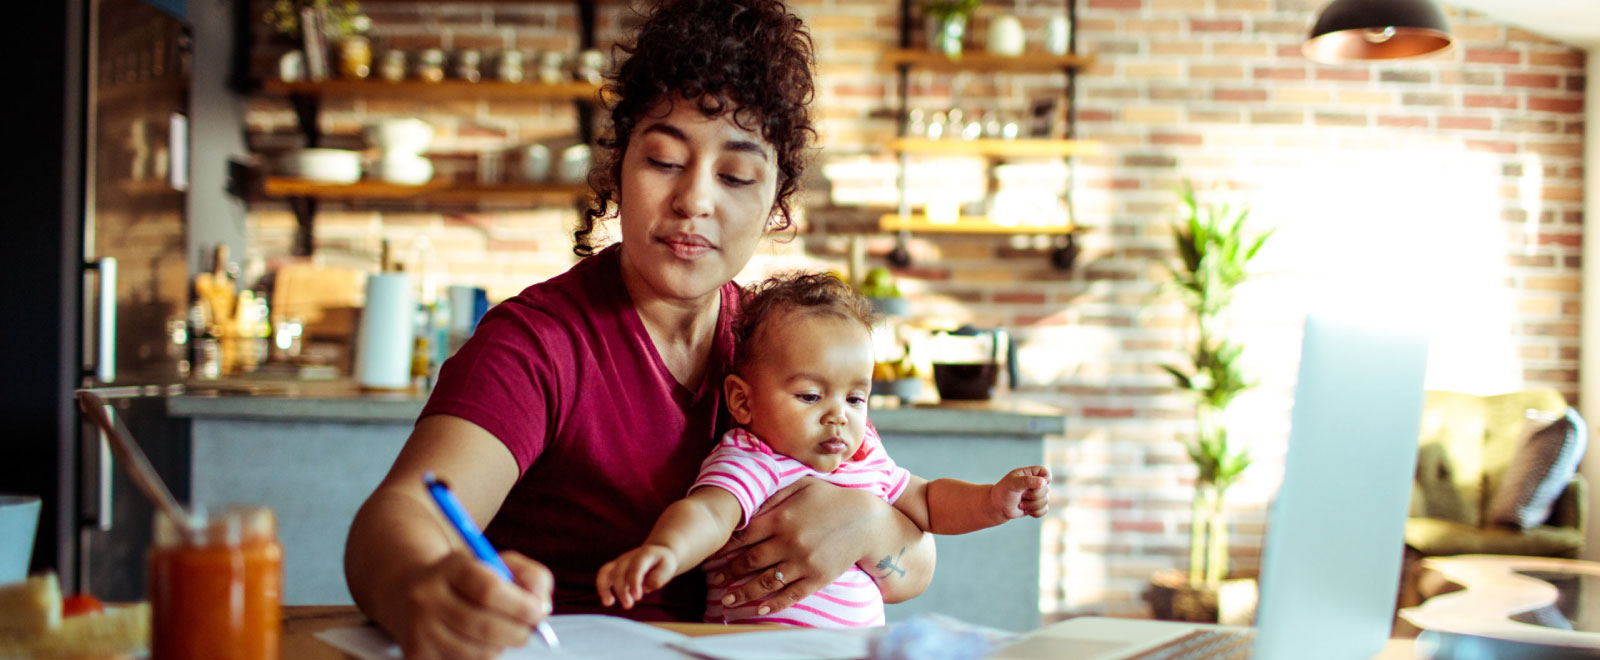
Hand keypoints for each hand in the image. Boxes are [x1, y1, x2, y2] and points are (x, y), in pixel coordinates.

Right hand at [397, 550, 551, 659]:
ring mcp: (419, 628)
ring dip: (500, 647)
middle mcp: (427, 596)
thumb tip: (542, 607)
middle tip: (530, 631)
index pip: (489, 590)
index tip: (539, 613)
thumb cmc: (472, 581)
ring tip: (499, 633)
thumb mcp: (501, 565)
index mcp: (451, 567)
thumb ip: (532, 577)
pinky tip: (476, 642)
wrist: (415, 594)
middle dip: (518, 632)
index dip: (520, 606)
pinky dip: (481, 657)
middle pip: (484, 626)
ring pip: (478, 652)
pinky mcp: (416, 653)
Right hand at [596, 545, 679, 609]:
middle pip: (620, 571)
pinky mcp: (614, 568)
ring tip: (608, 603)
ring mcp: (620, 561)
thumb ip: (659, 578)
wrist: (658, 553)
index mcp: (645, 554)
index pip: (637, 567)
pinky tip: (607, 601)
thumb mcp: (668, 568)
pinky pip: (603, 575)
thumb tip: (647, 587)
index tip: (637, 597)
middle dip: (621, 590)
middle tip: (628, 605)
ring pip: (606, 571)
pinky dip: (602, 588)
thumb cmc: (663, 563)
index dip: (635, 582)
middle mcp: (629, 557)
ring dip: (605, 587)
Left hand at [708, 477, 877, 614]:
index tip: (712, 554)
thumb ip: (773, 496)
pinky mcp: (817, 578)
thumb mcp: (802, 486)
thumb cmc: (831, 499)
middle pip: (749, 561)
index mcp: (781, 517)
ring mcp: (803, 562)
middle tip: (714, 579)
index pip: (743, 536)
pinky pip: (791, 594)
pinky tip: (759, 609)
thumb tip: (748, 509)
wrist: (866, 520)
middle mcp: (789, 541)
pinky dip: (773, 604)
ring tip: (727, 601)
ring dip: (743, 593)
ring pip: (765, 582)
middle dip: (728, 572)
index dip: (724, 547)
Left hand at [991, 466, 1050, 519]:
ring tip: (1020, 503)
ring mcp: (1037, 495)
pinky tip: (1025, 510)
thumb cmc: (1003, 492)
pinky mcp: (1037, 506)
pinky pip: (1044, 510)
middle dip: (1033, 495)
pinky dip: (1034, 512)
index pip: (1045, 472)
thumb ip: (1027, 481)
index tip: (1039, 483)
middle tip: (1021, 495)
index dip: (1046, 478)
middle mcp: (1035, 483)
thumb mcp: (1013, 483)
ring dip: (1031, 505)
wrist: (998, 507)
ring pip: (1045, 501)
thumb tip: (1043, 482)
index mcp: (1030, 474)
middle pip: (1046, 489)